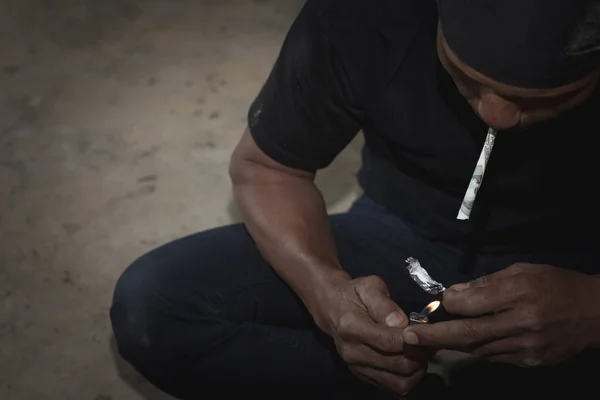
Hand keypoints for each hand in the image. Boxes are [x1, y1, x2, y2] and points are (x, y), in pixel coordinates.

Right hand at [317, 275, 433, 395]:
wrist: (332, 308)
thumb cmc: (354, 294)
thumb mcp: (369, 286)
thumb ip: (384, 304)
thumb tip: (401, 323)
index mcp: (351, 327)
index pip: (389, 341)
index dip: (413, 340)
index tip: (426, 331)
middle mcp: (352, 352)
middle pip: (397, 364)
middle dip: (420, 355)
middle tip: (429, 342)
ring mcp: (356, 367)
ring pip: (399, 383)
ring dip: (417, 370)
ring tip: (421, 353)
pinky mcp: (362, 376)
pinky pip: (393, 388)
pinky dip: (409, 379)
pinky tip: (411, 362)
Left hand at [402, 263, 599, 366]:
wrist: (594, 314)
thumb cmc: (554, 284)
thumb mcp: (521, 271)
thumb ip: (485, 284)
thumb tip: (453, 295)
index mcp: (519, 294)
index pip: (472, 304)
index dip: (451, 304)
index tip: (439, 302)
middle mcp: (522, 323)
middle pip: (470, 333)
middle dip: (435, 337)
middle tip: (408, 337)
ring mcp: (527, 347)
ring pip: (479, 349)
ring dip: (453, 345)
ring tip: (429, 341)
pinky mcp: (531, 362)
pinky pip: (494, 357)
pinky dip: (477, 349)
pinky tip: (466, 343)